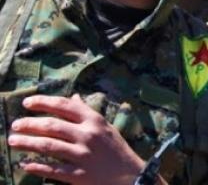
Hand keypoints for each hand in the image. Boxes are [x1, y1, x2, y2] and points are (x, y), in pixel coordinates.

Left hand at [8, 94, 145, 184]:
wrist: (130, 175)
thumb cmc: (115, 149)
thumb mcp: (104, 126)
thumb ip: (86, 112)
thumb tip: (72, 97)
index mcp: (94, 120)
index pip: (64, 106)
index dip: (43, 102)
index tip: (27, 102)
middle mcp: (88, 135)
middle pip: (52, 126)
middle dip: (30, 124)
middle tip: (15, 124)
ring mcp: (83, 155)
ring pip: (48, 146)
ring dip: (27, 142)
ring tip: (13, 140)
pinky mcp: (79, 174)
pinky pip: (52, 169)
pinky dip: (36, 166)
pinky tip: (25, 164)